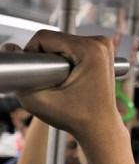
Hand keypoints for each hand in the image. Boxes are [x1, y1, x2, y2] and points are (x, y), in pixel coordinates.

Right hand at [7, 31, 121, 139]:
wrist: (100, 127)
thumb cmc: (74, 117)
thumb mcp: (37, 100)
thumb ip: (18, 74)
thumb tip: (9, 46)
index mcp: (90, 49)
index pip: (44, 37)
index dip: (31, 55)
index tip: (39, 77)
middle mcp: (100, 43)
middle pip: (54, 38)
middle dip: (44, 59)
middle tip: (53, 83)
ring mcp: (104, 45)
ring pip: (62, 42)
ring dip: (53, 59)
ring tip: (62, 82)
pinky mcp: (102, 50)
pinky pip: (72, 46)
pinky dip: (64, 59)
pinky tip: (69, 77)